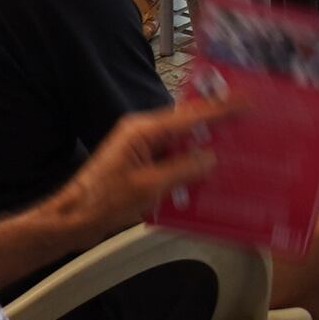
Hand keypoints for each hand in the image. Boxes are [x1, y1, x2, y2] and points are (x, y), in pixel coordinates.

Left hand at [48, 93, 236, 236]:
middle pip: (186, 125)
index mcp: (143, 130)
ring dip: (201, 150)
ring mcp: (140, 148)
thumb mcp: (150, 186)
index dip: (219, 109)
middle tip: (245, 127)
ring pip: (179, 143)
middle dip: (215, 127)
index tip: (245, 101)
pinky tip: (204, 177)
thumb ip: (183, 170)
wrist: (73, 218)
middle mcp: (142, 133)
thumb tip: (210, 158)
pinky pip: (170, 159)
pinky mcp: (139, 164)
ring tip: (232, 153)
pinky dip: (187, 166)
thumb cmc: (104, 201)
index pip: (189, 115)